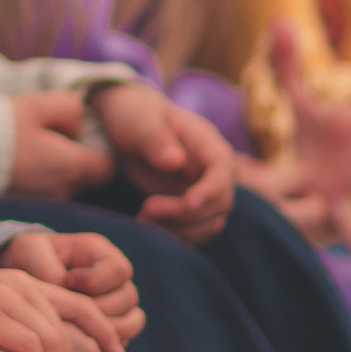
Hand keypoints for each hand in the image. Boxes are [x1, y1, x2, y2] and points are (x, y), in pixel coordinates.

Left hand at [0, 229, 142, 334]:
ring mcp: (115, 300)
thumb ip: (49, 269)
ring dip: (109, 329)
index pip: (119, 269)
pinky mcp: (111, 322)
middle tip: (71, 314)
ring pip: (134, 319)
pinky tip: (83, 343)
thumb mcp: (29, 252)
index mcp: (98, 252)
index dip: (95, 280)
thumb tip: (69, 294)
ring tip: (78, 331)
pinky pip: (126, 336)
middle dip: (100, 309)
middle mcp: (113, 276)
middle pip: (129, 297)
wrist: (17, 280)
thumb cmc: (24, 259)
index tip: (67, 282)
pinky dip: (110, 342)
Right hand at [10, 90, 113, 198]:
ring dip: (64, 167)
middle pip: (90, 178)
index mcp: (72, 166)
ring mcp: (45, 200)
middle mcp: (63, 189)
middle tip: (64, 137)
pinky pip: (50, 190)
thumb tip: (80, 122)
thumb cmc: (3, 128)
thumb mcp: (41, 104)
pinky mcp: (28, 203)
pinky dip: (46, 176)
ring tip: (42, 145)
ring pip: (69, 184)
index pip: (109, 168)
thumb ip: (71, 107)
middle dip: (84, 159)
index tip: (90, 136)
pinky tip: (29, 158)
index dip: (105, 150)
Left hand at [91, 80, 235, 243]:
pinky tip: (145, 223)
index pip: (222, 171)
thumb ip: (155, 139)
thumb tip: (176, 161)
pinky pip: (194, 231)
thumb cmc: (136, 116)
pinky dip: (173, 235)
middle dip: (185, 214)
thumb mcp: (140, 122)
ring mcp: (205, 191)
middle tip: (146, 209)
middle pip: (219, 204)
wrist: (128, 126)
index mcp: (208, 143)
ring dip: (179, 230)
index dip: (211, 190)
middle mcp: (214, 171)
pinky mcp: (191, 208)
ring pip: (209, 224)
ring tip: (142, 218)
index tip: (189, 203)